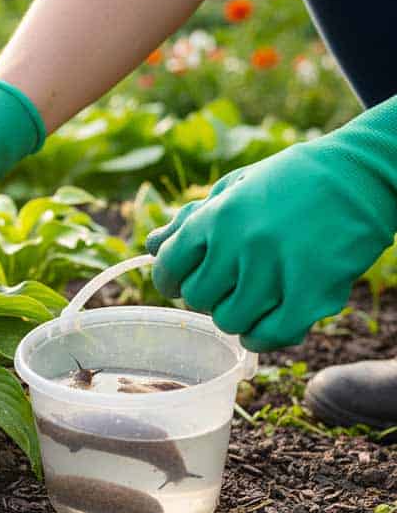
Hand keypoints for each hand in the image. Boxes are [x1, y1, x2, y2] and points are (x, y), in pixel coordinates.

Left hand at [146, 98, 396, 351]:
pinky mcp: (312, 294)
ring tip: (253, 300)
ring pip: (229, 322)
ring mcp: (275, 270)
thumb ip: (190, 219)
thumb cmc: (292, 181)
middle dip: (207, 297)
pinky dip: (263, 338)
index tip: (181, 282)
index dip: (170, 279)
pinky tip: (267, 325)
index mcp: (217, 216)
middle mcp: (240, 243)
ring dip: (237, 317)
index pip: (168, 266)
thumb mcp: (236, 187)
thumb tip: (150, 246)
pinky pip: (270, 336)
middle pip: (197, 299)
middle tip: (227, 287)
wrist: (362, 174)